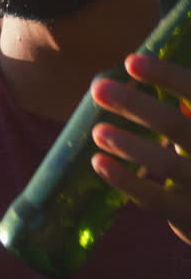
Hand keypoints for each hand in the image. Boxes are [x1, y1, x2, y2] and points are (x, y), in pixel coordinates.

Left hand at [91, 53, 190, 244]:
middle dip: (137, 106)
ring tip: (99, 131)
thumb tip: (134, 64)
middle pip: (178, 126)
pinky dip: (126, 180)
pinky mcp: (190, 217)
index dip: (167, 76)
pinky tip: (99, 162)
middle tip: (98, 88)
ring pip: (168, 164)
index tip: (131, 61)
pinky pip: (155, 199)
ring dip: (130, 145)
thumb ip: (183, 106)